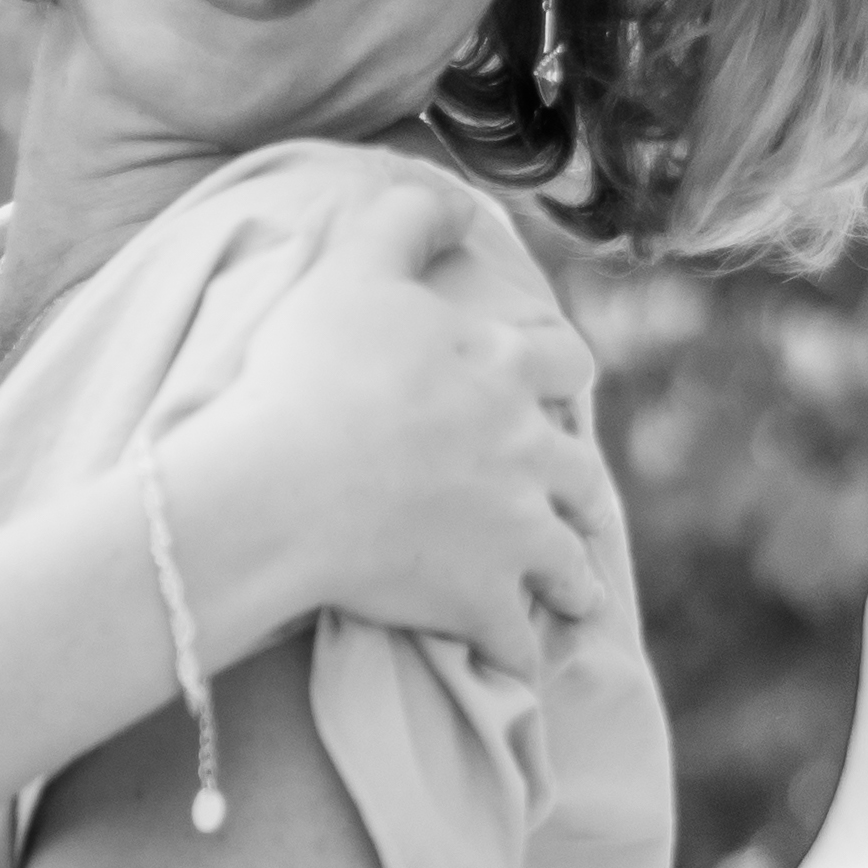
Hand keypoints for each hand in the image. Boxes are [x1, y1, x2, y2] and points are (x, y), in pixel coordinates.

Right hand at [155, 181, 606, 685]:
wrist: (287, 485)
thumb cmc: (310, 371)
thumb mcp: (354, 266)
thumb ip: (405, 221)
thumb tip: (452, 200)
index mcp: (503, 367)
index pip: (563, 363)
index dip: (556, 376)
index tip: (546, 389)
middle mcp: (528, 449)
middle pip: (580, 471)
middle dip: (575, 487)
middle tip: (566, 503)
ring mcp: (516, 533)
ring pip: (569, 565)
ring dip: (569, 581)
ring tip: (567, 597)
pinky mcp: (486, 603)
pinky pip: (518, 644)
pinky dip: (518, 656)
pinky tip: (513, 667)